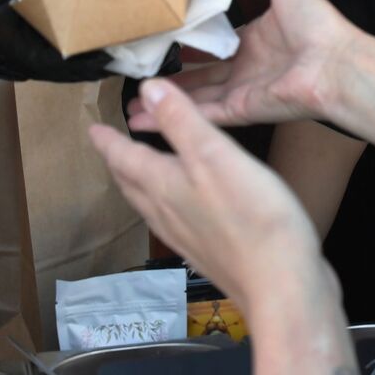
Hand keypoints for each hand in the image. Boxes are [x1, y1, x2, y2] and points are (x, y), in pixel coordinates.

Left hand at [90, 77, 322, 304]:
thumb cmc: (254, 217)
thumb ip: (181, 121)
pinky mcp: (212, 255)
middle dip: (120, 164)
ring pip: (152, 207)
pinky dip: (168, 208)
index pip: (125, 158)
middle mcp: (168, 214)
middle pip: (133, 185)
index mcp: (164, 186)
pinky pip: (176, 224)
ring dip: (140, 188)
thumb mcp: (216, 155)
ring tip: (139, 177)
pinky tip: (186, 212)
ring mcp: (188, 239)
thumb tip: (148, 88)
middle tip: (111, 150)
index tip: (93, 129)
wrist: (281, 286)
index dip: (109, 141)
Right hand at [127, 0, 359, 131]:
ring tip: (130, 108)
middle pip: (199, 78)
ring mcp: (242, 93)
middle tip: (136, 80)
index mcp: (255, 42)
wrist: (337, 62)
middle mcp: (246, 70)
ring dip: (164, 105)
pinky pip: (202, 117)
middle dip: (169, 82)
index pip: (214, 47)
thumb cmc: (318, 24)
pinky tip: (143, 121)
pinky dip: (173, 120)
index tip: (159, 42)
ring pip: (194, 101)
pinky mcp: (241, 111)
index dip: (188, 46)